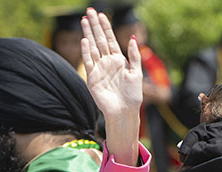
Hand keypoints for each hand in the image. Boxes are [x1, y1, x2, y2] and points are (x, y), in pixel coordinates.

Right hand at [81, 8, 142, 127]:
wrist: (125, 112)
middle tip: (89, 11)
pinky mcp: (92, 78)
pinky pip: (89, 62)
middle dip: (95, 25)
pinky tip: (85, 40)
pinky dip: (87, 51)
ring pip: (92, 48)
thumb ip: (134, 56)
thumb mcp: (137, 73)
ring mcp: (99, 69)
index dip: (106, 27)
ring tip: (84, 20)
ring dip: (88, 34)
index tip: (102, 15)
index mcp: (118, 60)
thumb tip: (133, 38)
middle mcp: (107, 62)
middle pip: (99, 40)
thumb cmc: (132, 96)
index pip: (110, 39)